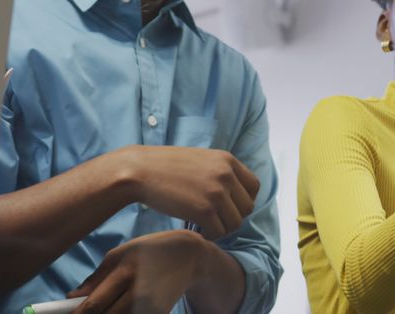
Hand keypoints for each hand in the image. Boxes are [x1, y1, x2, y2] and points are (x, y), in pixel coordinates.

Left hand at [67, 230, 206, 312]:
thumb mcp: (122, 253)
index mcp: (125, 272)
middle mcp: (138, 292)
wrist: (191, 255)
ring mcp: (151, 306)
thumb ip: (96, 277)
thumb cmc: (151, 250)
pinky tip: (124, 306)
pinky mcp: (160, 313)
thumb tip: (71, 297)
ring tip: (109, 305)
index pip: (94, 305)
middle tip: (88, 311)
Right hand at [116, 145, 259, 239]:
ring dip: (222, 229)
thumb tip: (235, 190)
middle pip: (247, 207)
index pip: (254, 187)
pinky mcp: (204, 210)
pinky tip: (198, 230)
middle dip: (233, 217)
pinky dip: (210, 236)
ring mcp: (217, 192)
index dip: (244, 200)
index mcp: (228, 160)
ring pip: (235, 223)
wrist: (139, 171)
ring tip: (206, 226)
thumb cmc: (165, 167)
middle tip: (216, 220)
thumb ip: (220, 171)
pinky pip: (219, 232)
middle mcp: (226, 175)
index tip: (230, 207)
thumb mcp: (201, 159)